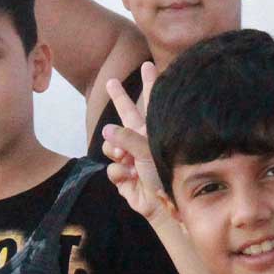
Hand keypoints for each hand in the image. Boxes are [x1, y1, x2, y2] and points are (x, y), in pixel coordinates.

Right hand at [99, 64, 167, 222]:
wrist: (166, 208)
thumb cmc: (166, 176)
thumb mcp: (149, 151)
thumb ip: (128, 137)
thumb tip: (106, 129)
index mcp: (153, 131)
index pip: (151, 102)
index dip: (149, 83)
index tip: (147, 65)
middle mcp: (141, 141)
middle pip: (126, 115)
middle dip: (119, 98)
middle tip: (110, 81)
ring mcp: (131, 158)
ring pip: (111, 146)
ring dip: (115, 153)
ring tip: (128, 161)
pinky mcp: (123, 177)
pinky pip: (112, 169)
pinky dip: (118, 174)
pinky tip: (129, 178)